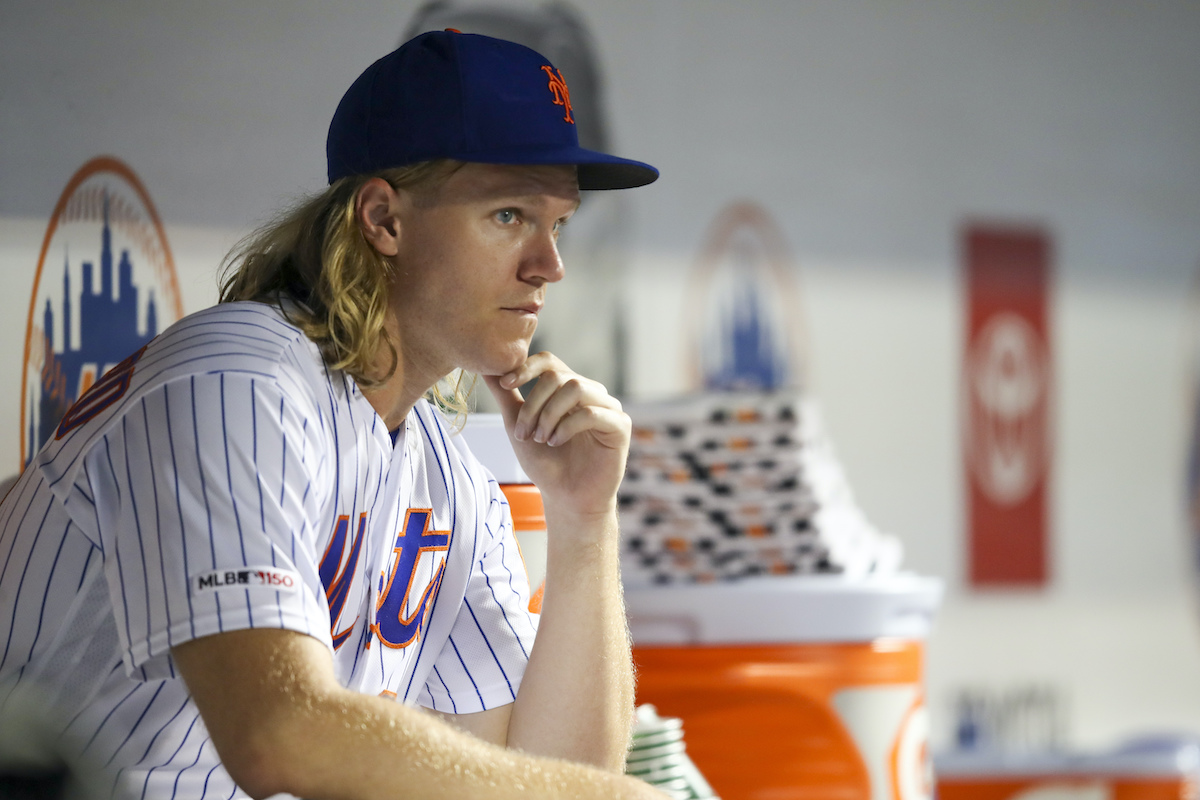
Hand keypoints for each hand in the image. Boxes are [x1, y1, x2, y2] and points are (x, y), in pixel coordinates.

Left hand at [484, 352, 629, 520]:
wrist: (565, 498)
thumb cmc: (545, 463)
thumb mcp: (518, 424)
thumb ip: (506, 395)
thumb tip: (486, 366)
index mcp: (568, 388)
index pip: (549, 361)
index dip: (526, 368)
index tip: (505, 384)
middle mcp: (591, 392)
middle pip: (558, 376)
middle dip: (534, 404)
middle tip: (524, 433)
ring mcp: (608, 407)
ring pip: (575, 388)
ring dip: (550, 414)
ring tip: (541, 439)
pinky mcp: (620, 425)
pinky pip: (591, 412)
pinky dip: (567, 427)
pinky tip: (555, 443)